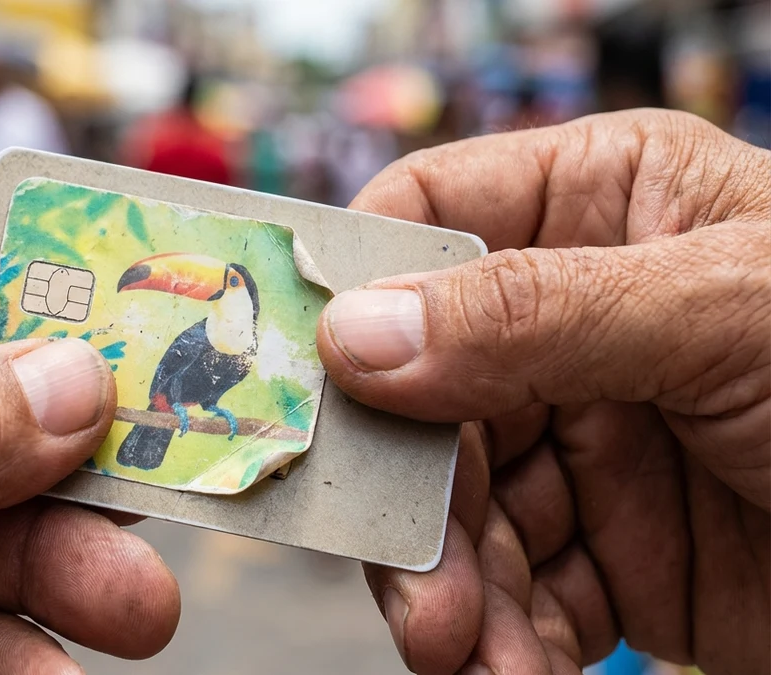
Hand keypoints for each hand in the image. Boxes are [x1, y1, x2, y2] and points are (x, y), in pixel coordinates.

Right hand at [317, 110, 768, 674]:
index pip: (429, 220)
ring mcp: (589, 437)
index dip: (353, 287)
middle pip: (420, 390)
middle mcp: (576, 317)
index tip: (302, 377)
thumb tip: (358, 333)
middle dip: (413, 494)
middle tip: (415, 585)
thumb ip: (536, 315)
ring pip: (457, 507)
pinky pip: (515, 589)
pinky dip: (503, 640)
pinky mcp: (613, 547)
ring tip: (470, 654)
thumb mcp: (728, 314)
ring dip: (451, 588)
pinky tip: (516, 672)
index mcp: (606, 207)